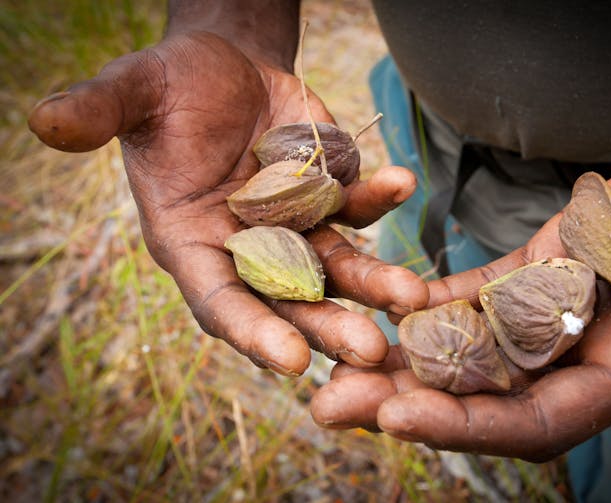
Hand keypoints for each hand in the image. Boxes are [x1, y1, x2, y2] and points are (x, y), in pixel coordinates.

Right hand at [28, 29, 426, 375]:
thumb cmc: (170, 86)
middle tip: (371, 351)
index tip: (290, 361)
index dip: (252, 332)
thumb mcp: (134, 91)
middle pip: (290, 300)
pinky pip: (357, 205)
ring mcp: (295, 227)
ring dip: (374, 283)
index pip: (220, 300)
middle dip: (328, 325)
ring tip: (411, 296)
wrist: (225, 66)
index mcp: (192, 244)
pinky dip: (379, 198)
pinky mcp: (329, 197)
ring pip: (337, 267)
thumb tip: (43, 121)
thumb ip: (99, 111)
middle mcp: (247, 249)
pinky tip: (401, 181)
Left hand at [311, 135, 610, 460]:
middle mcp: (578, 355)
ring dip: (401, 355)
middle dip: (402, 399)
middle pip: (479, 391)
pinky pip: (477, 294)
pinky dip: (434, 302)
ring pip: (467, 345)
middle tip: (328, 399)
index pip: (532, 421)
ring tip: (335, 356)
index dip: (463, 425)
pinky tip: (390, 301)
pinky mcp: (540, 270)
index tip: (394, 416)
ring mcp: (553, 311)